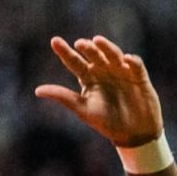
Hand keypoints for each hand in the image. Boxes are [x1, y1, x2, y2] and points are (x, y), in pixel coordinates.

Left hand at [35, 36, 163, 146]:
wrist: (133, 135)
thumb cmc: (107, 122)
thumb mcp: (83, 110)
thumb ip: (63, 97)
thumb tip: (37, 90)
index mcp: (89, 78)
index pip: (74, 62)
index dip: (65, 52)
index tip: (54, 41)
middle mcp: (104, 71)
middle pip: (94, 56)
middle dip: (87, 48)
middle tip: (79, 44)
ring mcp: (122, 72)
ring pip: (113, 55)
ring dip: (107, 48)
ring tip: (97, 41)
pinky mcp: (139, 77)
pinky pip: (136, 66)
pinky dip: (132, 61)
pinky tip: (126, 59)